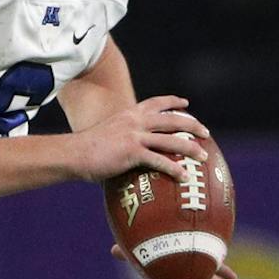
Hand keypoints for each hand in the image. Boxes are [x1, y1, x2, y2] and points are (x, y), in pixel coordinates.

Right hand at [70, 95, 207, 182]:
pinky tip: (183, 176)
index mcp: (128, 114)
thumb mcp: (105, 135)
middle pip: (171, 120)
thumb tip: (125, 152)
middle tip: (205, 132)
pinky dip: (174, 168)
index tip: (186, 104)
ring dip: (191, 148)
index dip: (172, 102)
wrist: (72, 154)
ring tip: (204, 156)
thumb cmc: (84, 150)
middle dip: (192, 125)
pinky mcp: (132, 152)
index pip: (155, 103)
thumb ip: (120, 137)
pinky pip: (159, 161)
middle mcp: (135, 122)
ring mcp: (134, 136)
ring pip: (171, 140)